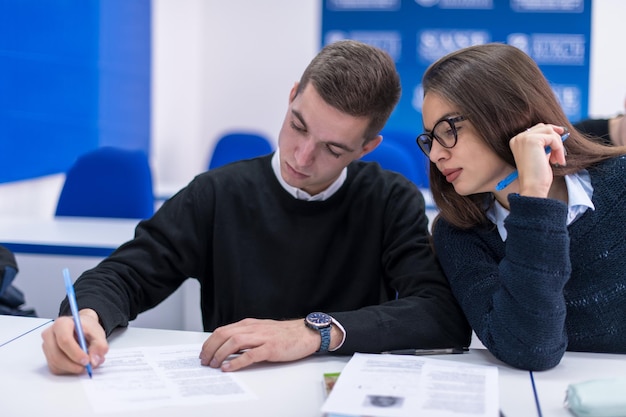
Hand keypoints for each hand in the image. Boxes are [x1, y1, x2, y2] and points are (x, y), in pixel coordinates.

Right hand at [41, 308, 107, 374]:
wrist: (82, 329)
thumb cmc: (87, 329)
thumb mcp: (98, 333)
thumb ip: (100, 345)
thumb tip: (94, 360)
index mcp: (62, 324)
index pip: (64, 340)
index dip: (76, 353)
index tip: (87, 360)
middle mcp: (50, 334)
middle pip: (57, 355)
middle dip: (74, 364)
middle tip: (88, 366)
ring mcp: (47, 346)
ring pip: (56, 364)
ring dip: (73, 368)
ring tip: (87, 365)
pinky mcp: (48, 357)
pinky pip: (56, 368)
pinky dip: (69, 370)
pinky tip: (78, 364)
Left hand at [199, 318, 321, 371]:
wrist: (306, 333)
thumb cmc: (284, 334)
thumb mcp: (261, 331)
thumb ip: (246, 336)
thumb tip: (228, 348)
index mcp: (249, 324)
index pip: (222, 330)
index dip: (210, 342)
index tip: (204, 353)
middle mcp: (253, 329)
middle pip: (224, 335)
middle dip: (210, 348)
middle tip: (205, 361)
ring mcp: (262, 337)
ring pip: (234, 342)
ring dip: (220, 354)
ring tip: (214, 365)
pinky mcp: (271, 348)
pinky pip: (250, 354)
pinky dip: (237, 361)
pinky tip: (229, 367)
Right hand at [508, 124, 567, 197]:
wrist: (533, 187)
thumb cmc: (537, 175)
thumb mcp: (540, 155)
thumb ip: (544, 144)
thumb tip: (558, 132)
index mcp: (517, 141)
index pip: (538, 129)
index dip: (551, 135)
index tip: (559, 145)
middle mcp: (518, 138)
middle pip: (544, 127)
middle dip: (556, 139)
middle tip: (559, 155)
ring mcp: (524, 138)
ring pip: (550, 132)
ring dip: (558, 146)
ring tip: (558, 159)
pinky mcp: (532, 140)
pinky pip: (553, 138)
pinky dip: (559, 149)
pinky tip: (557, 160)